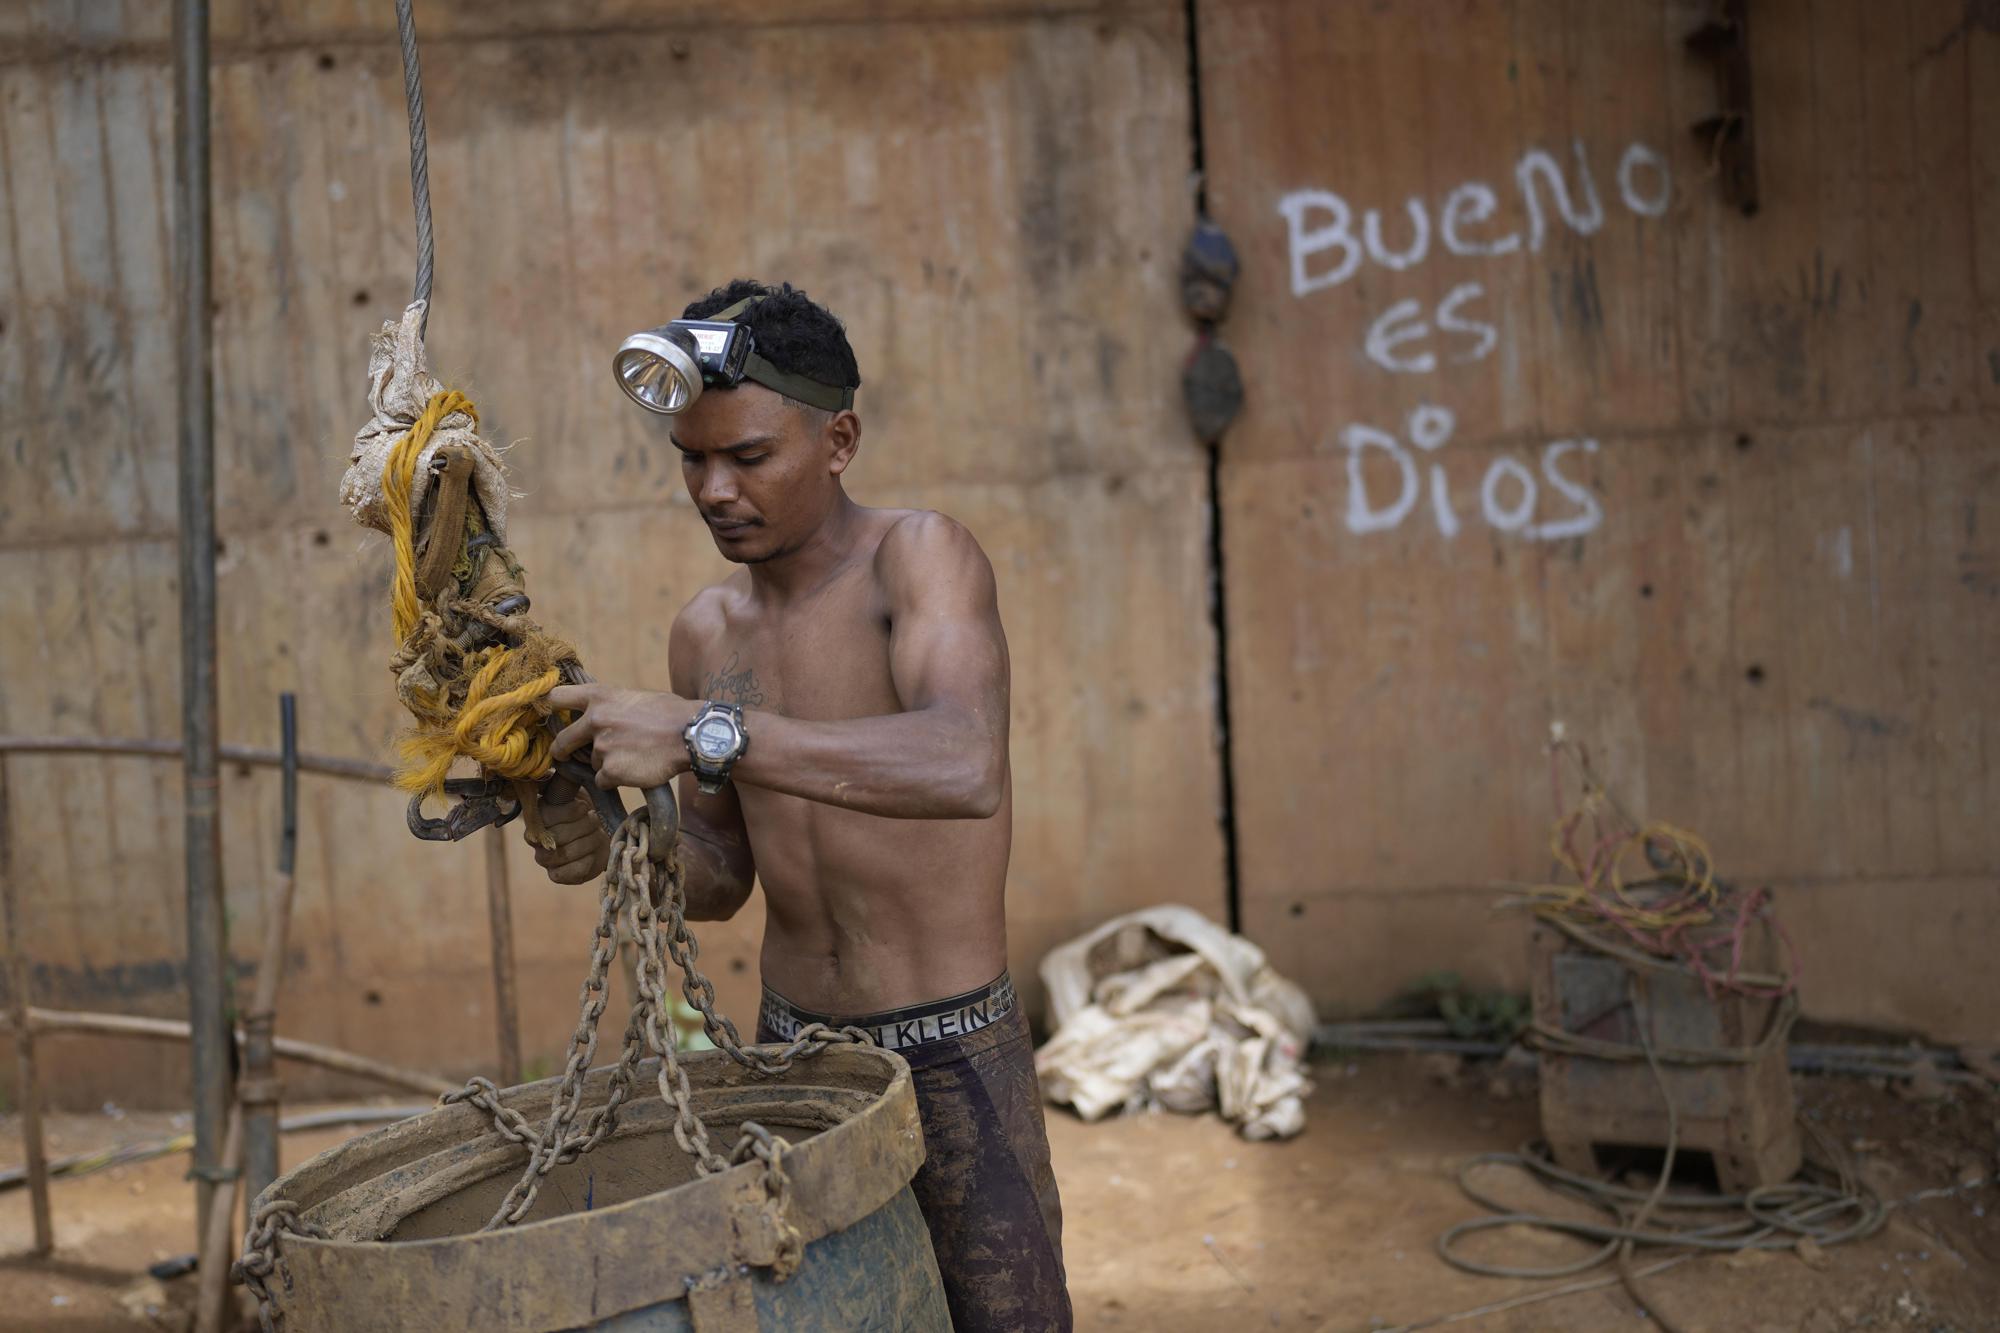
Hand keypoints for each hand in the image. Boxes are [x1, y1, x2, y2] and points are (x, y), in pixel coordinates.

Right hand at [528, 791, 610, 884]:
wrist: (601, 837)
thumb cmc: (586, 813)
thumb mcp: (577, 795)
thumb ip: (567, 785)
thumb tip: (565, 770)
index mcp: (537, 816)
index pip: (549, 815)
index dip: (572, 811)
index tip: (585, 807)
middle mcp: (535, 839)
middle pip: (559, 835)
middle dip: (585, 826)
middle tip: (594, 820)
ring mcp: (544, 859)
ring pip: (567, 853)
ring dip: (590, 841)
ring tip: (596, 834)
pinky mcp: (556, 875)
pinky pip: (574, 870)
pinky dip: (590, 860)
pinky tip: (593, 852)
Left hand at [546, 683, 694, 790]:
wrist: (692, 735)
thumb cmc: (670, 713)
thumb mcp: (635, 697)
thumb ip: (611, 705)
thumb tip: (595, 714)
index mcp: (599, 696)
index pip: (556, 698)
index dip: (553, 709)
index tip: (555, 717)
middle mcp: (595, 720)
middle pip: (562, 741)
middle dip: (563, 750)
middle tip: (566, 754)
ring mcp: (601, 747)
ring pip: (590, 763)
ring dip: (605, 763)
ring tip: (633, 756)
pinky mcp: (611, 771)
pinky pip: (603, 780)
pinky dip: (616, 779)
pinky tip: (635, 769)